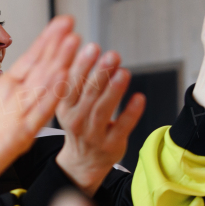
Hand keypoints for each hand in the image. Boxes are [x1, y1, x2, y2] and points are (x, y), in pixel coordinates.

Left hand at [0, 15, 78, 192]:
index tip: (61, 24)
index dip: (45, 41)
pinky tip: (62, 78)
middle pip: (43, 68)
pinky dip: (51, 96)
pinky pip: (40, 112)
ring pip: (47, 86)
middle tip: (72, 27)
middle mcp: (19, 100)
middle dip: (58, 47)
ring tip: (73, 45)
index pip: (30, 59)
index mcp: (6, 88)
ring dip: (60, 65)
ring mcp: (23, 115)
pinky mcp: (22, 133)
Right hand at [54, 44, 144, 194]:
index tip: (90, 46)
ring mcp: (94, 135)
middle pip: (88, 95)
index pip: (70, 84)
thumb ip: (75, 78)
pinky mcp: (111, 145)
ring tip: (124, 72)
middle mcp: (76, 121)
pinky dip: (131, 113)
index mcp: (64, 107)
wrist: (83, 161)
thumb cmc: (79, 123)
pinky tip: (139, 98)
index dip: (80, 65)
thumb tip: (81, 44)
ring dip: (114, 91)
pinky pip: (122, 127)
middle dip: (100, 73)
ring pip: (103, 111)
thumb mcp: (69, 103)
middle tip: (111, 54)